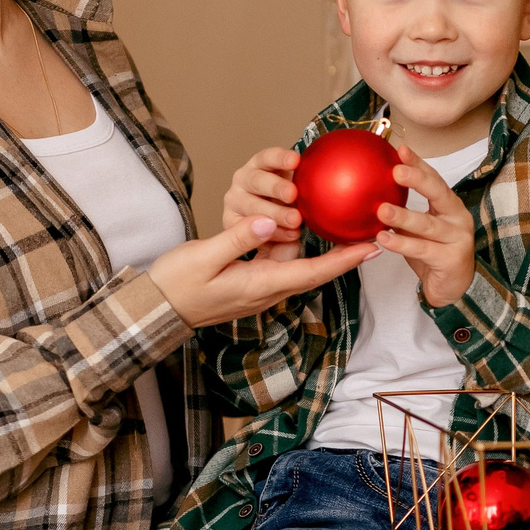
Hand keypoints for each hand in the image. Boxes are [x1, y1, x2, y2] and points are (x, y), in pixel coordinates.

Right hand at [148, 218, 376, 328]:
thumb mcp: (204, 257)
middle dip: (343, 254)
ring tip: (346, 226)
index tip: (372, 248)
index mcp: (259, 284)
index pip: (312, 273)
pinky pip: (283, 263)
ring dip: (322, 249)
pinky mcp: (252, 281)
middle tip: (370, 232)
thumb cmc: (177, 284)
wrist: (157, 308)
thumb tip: (266, 221)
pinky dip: (299, 248)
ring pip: (300, 265)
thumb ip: (237, 238)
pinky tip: (305, 229)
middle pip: (315, 270)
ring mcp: (260, 287)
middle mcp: (266, 289)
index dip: (344, 260)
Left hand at [219, 147, 303, 262]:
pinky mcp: (259, 160)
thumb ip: (284, 252)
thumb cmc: (280, 227)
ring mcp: (245, 179)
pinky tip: (295, 161)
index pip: (250, 232)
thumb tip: (294, 258)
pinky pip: (267, 157)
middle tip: (294, 220)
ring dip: (275, 188)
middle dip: (274, 214)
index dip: (273, 234)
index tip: (293, 236)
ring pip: (256, 182)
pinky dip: (280, 158)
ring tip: (293, 194)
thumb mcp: (280, 248)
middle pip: (252, 207)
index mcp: (235, 225)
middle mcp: (237, 201)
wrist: (283, 195)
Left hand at [377, 147, 477, 307]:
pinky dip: (402, 243)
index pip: (434, 178)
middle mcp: (458, 217)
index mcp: (449, 205)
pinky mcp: (451, 259)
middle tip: (395, 171)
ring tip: (381, 209)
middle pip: (438, 193)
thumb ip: (403, 210)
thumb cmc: (433, 252)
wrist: (453, 287)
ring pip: (427, 224)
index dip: (418, 163)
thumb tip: (371, 191)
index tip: (400, 149)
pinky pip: (422, 249)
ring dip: (403, 216)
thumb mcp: (417, 228)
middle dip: (418, 180)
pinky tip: (383, 238)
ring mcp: (457, 238)